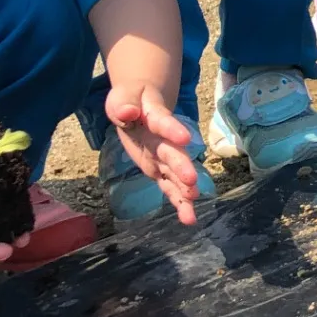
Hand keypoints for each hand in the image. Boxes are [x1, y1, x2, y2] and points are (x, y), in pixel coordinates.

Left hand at [105, 83, 199, 226]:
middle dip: (182, 167)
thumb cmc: (131, 99)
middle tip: (192, 182)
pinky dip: (178, 201)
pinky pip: (169, 185)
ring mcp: (163, 155)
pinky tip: (188, 217)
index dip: (172, 129)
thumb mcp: (122, 98)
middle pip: (173, 153)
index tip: (184, 139)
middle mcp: (164, 139)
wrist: (142, 102)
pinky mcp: (158, 168)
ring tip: (193, 206)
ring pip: (174, 173)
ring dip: (183, 189)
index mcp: (155, 117)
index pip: (163, 122)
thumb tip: (127, 113)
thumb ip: (124, 105)